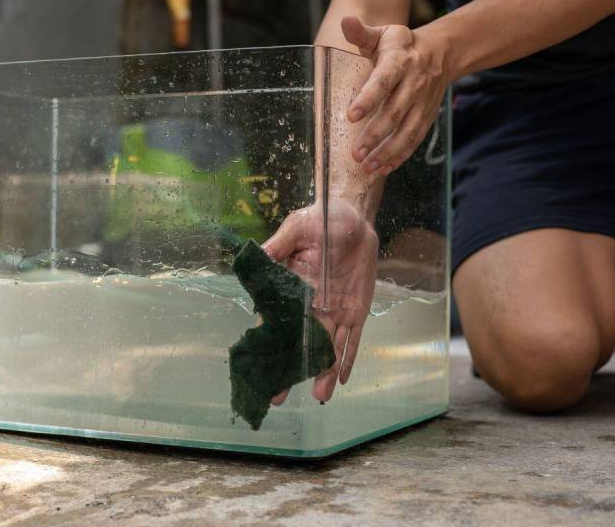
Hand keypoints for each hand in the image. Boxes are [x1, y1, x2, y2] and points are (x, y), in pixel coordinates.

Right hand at [262, 200, 377, 402]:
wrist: (354, 218)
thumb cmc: (320, 220)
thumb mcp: (296, 228)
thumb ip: (277, 246)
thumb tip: (257, 258)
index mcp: (291, 288)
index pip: (277, 320)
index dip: (270, 342)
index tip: (260, 364)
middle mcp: (311, 306)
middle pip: (300, 342)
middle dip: (291, 369)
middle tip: (278, 396)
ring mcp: (335, 311)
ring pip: (328, 347)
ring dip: (323, 371)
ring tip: (318, 395)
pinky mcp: (357, 311)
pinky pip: (353, 339)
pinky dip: (348, 358)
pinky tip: (342, 379)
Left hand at [342, 16, 448, 175]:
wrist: (441, 52)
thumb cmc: (400, 45)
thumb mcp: (382, 34)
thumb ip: (361, 33)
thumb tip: (346, 20)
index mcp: (399, 62)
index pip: (382, 82)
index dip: (367, 99)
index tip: (350, 116)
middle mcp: (413, 84)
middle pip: (394, 113)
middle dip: (375, 136)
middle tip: (356, 153)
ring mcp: (422, 103)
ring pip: (406, 132)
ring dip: (387, 152)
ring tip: (367, 167)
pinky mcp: (426, 117)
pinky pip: (414, 140)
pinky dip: (400, 156)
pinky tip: (383, 169)